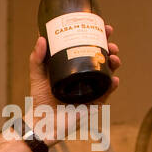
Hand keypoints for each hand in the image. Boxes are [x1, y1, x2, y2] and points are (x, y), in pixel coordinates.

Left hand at [26, 24, 120, 142]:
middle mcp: (85, 77)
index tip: (105, 27)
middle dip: (111, 48)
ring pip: (109, 74)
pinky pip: (107, 93)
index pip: (90, 49)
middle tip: (111, 43)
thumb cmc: (39, 101)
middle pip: (103, 59)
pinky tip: (114, 79)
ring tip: (113, 58)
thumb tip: (41, 38)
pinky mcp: (94, 104)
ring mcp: (91, 90)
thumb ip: (37, 58)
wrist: (41, 124)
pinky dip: (112, 85)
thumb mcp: (37, 76)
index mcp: (75, 68)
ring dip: (114, 64)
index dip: (99, 38)